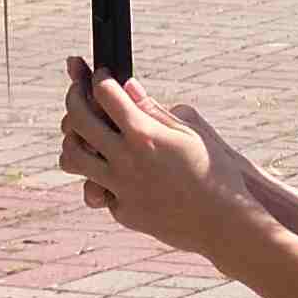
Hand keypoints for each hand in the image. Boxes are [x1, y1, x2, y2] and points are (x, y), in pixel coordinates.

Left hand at [59, 58, 261, 260]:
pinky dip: (99, 177)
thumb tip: (128, 88)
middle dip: (73, 97)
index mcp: (144, 134)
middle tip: (77, 90)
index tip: (99, 75)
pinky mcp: (123, 212)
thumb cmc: (216, 172)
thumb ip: (153, 110)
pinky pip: (97, 189)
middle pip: (78, 121)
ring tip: (79, 133)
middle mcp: (126, 160)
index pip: (104, 94)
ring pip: (73, 159)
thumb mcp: (189, 132)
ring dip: (72, 140)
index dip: (97, 78)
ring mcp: (120, 188)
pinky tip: (110, 169)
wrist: (225, 222)